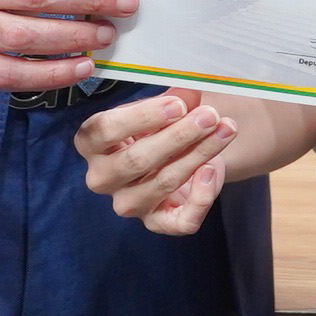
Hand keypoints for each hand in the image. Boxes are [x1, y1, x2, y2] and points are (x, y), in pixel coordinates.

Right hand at [75, 91, 236, 233]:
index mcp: (90, 142)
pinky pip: (181, 220)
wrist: (172, 157)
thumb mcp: (158, 108)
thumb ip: (172, 100)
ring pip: (164, 183)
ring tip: (224, 129)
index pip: (107, 130)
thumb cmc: (156, 127)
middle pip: (137, 159)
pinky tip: (212, 170)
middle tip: (209, 116)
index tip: (178, 105)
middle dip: (178, 135)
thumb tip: (189, 92)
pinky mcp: (156, 223)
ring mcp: (127, 204)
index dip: (144, 116)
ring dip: (199, 154)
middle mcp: (102, 178)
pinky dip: (202, 196)